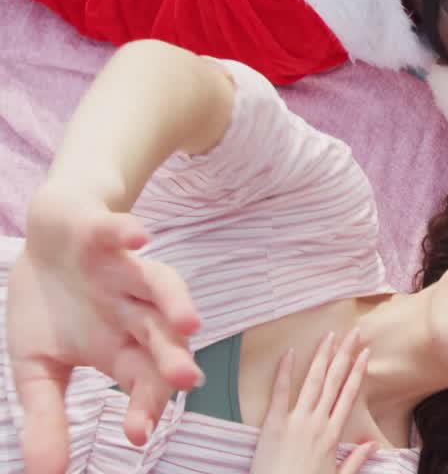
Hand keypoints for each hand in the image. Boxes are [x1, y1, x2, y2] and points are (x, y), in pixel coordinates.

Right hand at [8, 186, 201, 473]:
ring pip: (159, 286)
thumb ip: (47, 415)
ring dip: (175, 301)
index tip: (139, 435)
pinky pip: (120, 233)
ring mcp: (124, 272)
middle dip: (174, 359)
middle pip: (161, 338)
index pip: (143, 381)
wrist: (50, 237)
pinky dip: (128, 234)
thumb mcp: (37, 366)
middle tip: (187, 381)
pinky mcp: (106, 235)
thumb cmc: (51, 306)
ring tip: (189, 322)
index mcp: (121, 347)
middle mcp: (133, 310)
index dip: (145, 405)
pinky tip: (139, 239)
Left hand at [250, 330, 376, 473]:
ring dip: (322, 356)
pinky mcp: (272, 425)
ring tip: (329, 336)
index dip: (357, 372)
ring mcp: (295, 422)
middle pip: (334, 381)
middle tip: (354, 333)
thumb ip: (355, 460)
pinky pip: (279, 393)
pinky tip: (289, 352)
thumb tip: (372, 445)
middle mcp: (317, 423)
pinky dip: (284, 372)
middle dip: (345, 354)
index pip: (349, 395)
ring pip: (313, 381)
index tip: (365, 352)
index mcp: (333, 435)